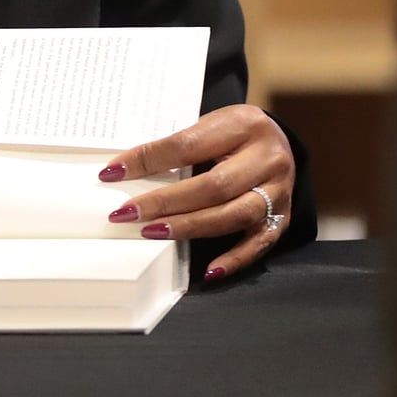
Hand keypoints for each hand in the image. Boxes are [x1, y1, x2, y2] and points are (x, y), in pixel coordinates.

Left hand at [99, 104, 295, 282]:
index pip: (189, 146)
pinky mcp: (283, 216)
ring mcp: (279, 189)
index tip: (113, 173)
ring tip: (153, 232)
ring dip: (190, 227)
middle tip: (128, 213)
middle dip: (166, 202)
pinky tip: (209, 272)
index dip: (150, 161)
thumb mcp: (211, 124)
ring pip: (234, 214)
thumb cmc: (234, 133)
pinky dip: (234, 259)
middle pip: (214, 185)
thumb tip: (126, 171)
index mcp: (244, 124)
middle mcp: (267, 157)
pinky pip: (259, 243)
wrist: (279, 139)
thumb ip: (180, 146)